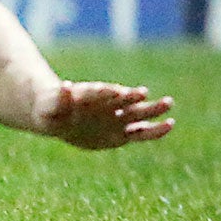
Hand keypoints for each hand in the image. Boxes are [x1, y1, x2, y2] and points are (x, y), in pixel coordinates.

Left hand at [35, 81, 173, 149]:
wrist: (59, 117)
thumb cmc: (52, 107)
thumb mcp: (50, 105)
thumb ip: (59, 97)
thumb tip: (65, 86)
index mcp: (88, 95)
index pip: (99, 92)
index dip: (107, 92)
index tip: (118, 90)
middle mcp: (105, 104)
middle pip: (123, 99)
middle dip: (134, 96)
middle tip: (146, 92)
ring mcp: (115, 118)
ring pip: (137, 113)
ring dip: (151, 109)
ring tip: (169, 103)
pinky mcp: (121, 134)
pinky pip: (140, 133)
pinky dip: (154, 130)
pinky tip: (170, 125)